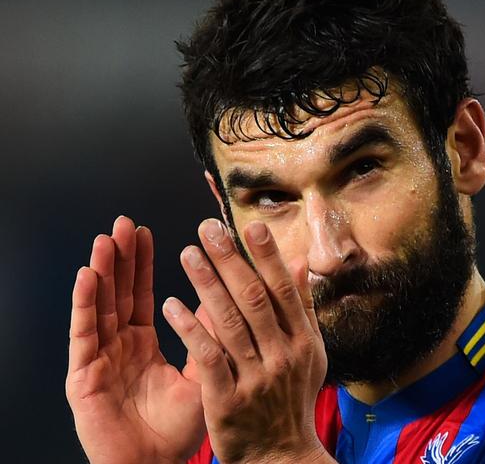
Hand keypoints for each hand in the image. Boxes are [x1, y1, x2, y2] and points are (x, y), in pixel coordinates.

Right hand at [66, 216, 205, 463]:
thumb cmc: (179, 427)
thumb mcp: (204, 370)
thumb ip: (213, 333)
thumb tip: (233, 295)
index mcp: (144, 343)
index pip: (143, 294)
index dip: (143, 265)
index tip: (148, 233)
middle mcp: (119, 346)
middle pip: (119, 293)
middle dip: (121, 258)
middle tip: (125, 223)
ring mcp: (100, 359)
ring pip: (100, 307)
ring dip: (102, 272)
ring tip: (107, 239)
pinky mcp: (84, 376)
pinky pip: (84, 335)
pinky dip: (84, 305)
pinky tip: (86, 276)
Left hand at [163, 219, 332, 463]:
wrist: (280, 455)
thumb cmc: (292, 399)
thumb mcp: (310, 354)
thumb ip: (303, 307)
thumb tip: (300, 262)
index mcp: (303, 341)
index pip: (283, 290)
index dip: (266, 257)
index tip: (250, 227)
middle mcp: (282, 355)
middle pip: (253, 299)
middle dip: (230, 260)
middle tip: (207, 229)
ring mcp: (255, 378)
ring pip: (228, 322)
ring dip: (206, 285)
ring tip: (187, 254)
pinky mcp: (227, 399)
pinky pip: (206, 357)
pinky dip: (189, 328)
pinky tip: (171, 305)